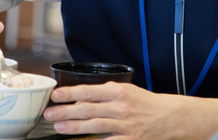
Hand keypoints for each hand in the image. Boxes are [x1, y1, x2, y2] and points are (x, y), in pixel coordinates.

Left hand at [43, 82, 186, 139]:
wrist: (169, 117)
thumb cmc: (145, 103)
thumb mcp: (126, 91)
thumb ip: (104, 93)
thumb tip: (80, 97)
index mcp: (118, 91)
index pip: (88, 91)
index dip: (69, 93)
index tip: (55, 95)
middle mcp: (120, 107)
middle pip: (87, 109)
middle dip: (65, 111)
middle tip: (48, 113)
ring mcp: (125, 124)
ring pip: (94, 126)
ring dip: (73, 127)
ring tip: (58, 126)